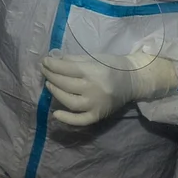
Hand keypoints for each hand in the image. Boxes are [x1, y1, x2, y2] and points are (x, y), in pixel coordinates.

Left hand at [41, 52, 177, 125]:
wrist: (133, 80)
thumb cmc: (112, 66)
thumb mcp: (94, 57)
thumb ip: (74, 60)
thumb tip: (54, 60)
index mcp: (94, 71)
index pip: (67, 69)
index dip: (53, 65)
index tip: (44, 61)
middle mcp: (94, 89)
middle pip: (66, 84)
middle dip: (51, 76)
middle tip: (44, 70)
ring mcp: (96, 104)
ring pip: (70, 102)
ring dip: (56, 93)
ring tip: (49, 84)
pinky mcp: (98, 115)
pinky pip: (81, 120)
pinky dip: (67, 119)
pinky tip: (56, 113)